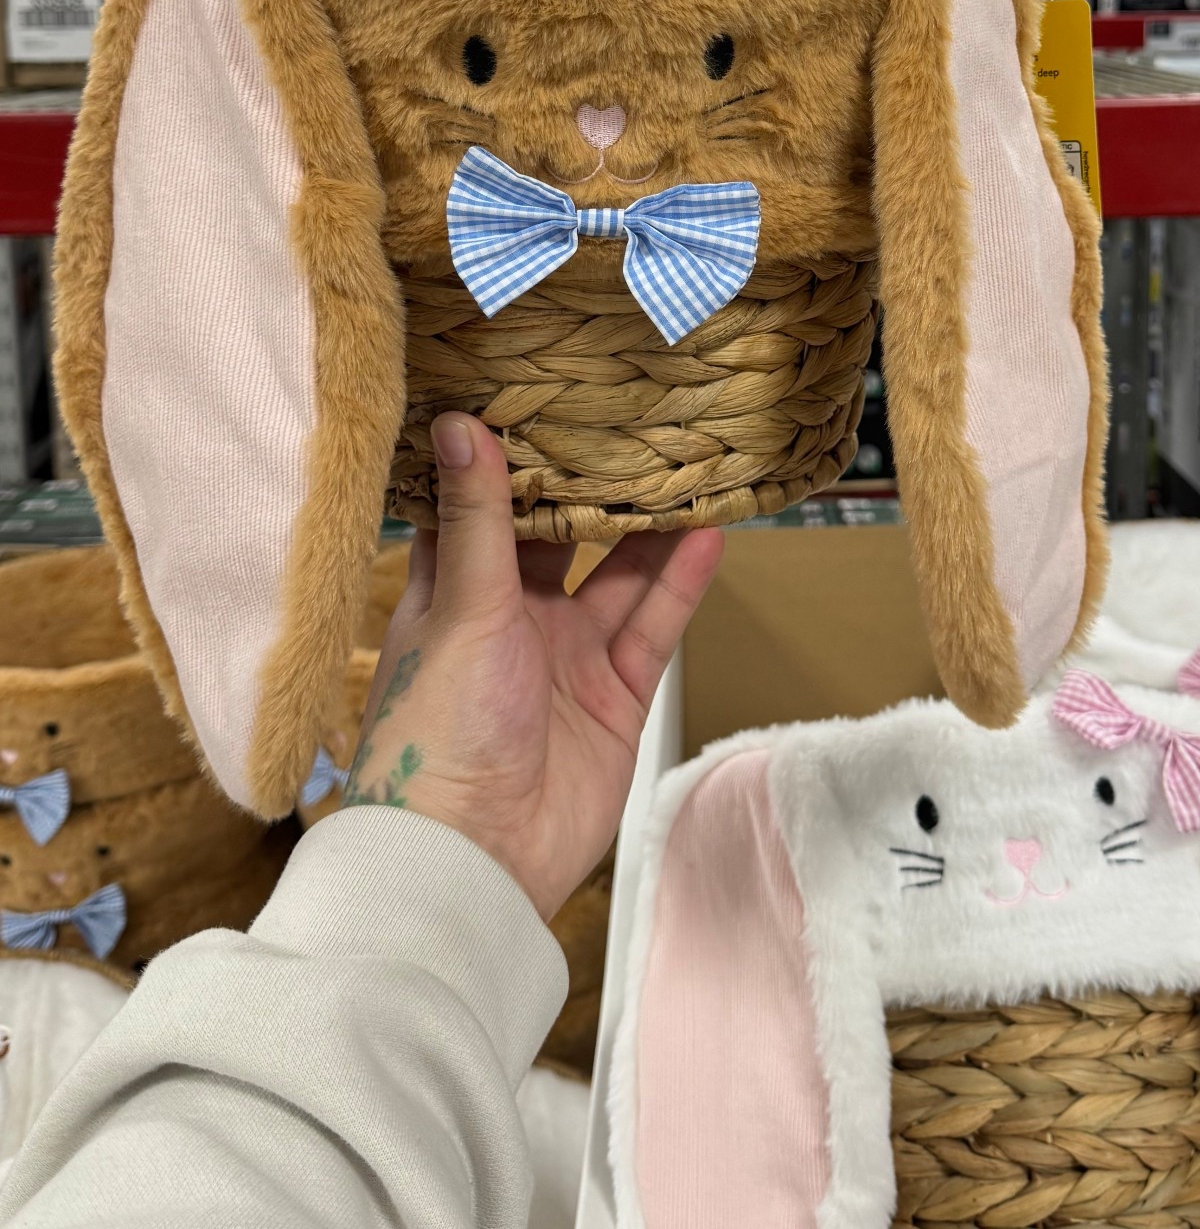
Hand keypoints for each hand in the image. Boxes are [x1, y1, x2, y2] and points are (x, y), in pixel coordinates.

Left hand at [343, 412, 723, 919]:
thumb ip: (479, 519)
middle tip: (634, 414)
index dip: (505, 456)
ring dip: (650, 529)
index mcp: (450, 593)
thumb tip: (462, 423)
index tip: (535, 389)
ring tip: (690, 465)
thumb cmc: (437, 733)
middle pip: (560, 536)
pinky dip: (679, 585)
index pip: (478, 507)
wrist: (473, 863)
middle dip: (593, 486)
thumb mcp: (461, 608)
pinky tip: (707, 536)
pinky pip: (653, 627)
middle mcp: (508, 617)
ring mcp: (565, 657)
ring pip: (617, 576)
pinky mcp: (613, 696)